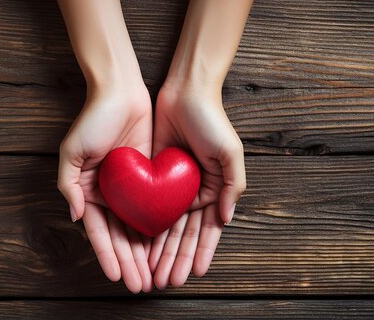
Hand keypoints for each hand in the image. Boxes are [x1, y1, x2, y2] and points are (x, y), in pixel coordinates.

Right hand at [57, 82, 153, 292]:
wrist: (122, 92)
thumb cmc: (93, 119)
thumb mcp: (71, 151)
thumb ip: (68, 185)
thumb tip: (74, 217)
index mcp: (88, 192)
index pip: (98, 232)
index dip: (107, 256)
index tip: (116, 277)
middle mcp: (109, 195)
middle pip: (120, 236)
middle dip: (129, 263)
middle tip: (140, 286)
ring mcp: (130, 188)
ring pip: (138, 228)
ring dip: (144, 254)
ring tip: (152, 276)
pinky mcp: (149, 177)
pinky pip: (155, 208)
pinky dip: (158, 229)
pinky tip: (165, 248)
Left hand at [148, 83, 245, 288]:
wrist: (185, 92)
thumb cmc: (212, 121)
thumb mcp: (231, 152)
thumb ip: (233, 186)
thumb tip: (226, 219)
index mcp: (215, 189)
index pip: (207, 230)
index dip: (202, 252)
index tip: (194, 274)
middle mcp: (194, 191)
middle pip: (184, 233)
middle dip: (177, 258)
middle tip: (167, 281)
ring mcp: (173, 185)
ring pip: (165, 225)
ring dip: (160, 250)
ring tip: (152, 272)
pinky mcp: (154, 175)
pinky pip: (149, 206)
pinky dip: (146, 226)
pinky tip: (141, 245)